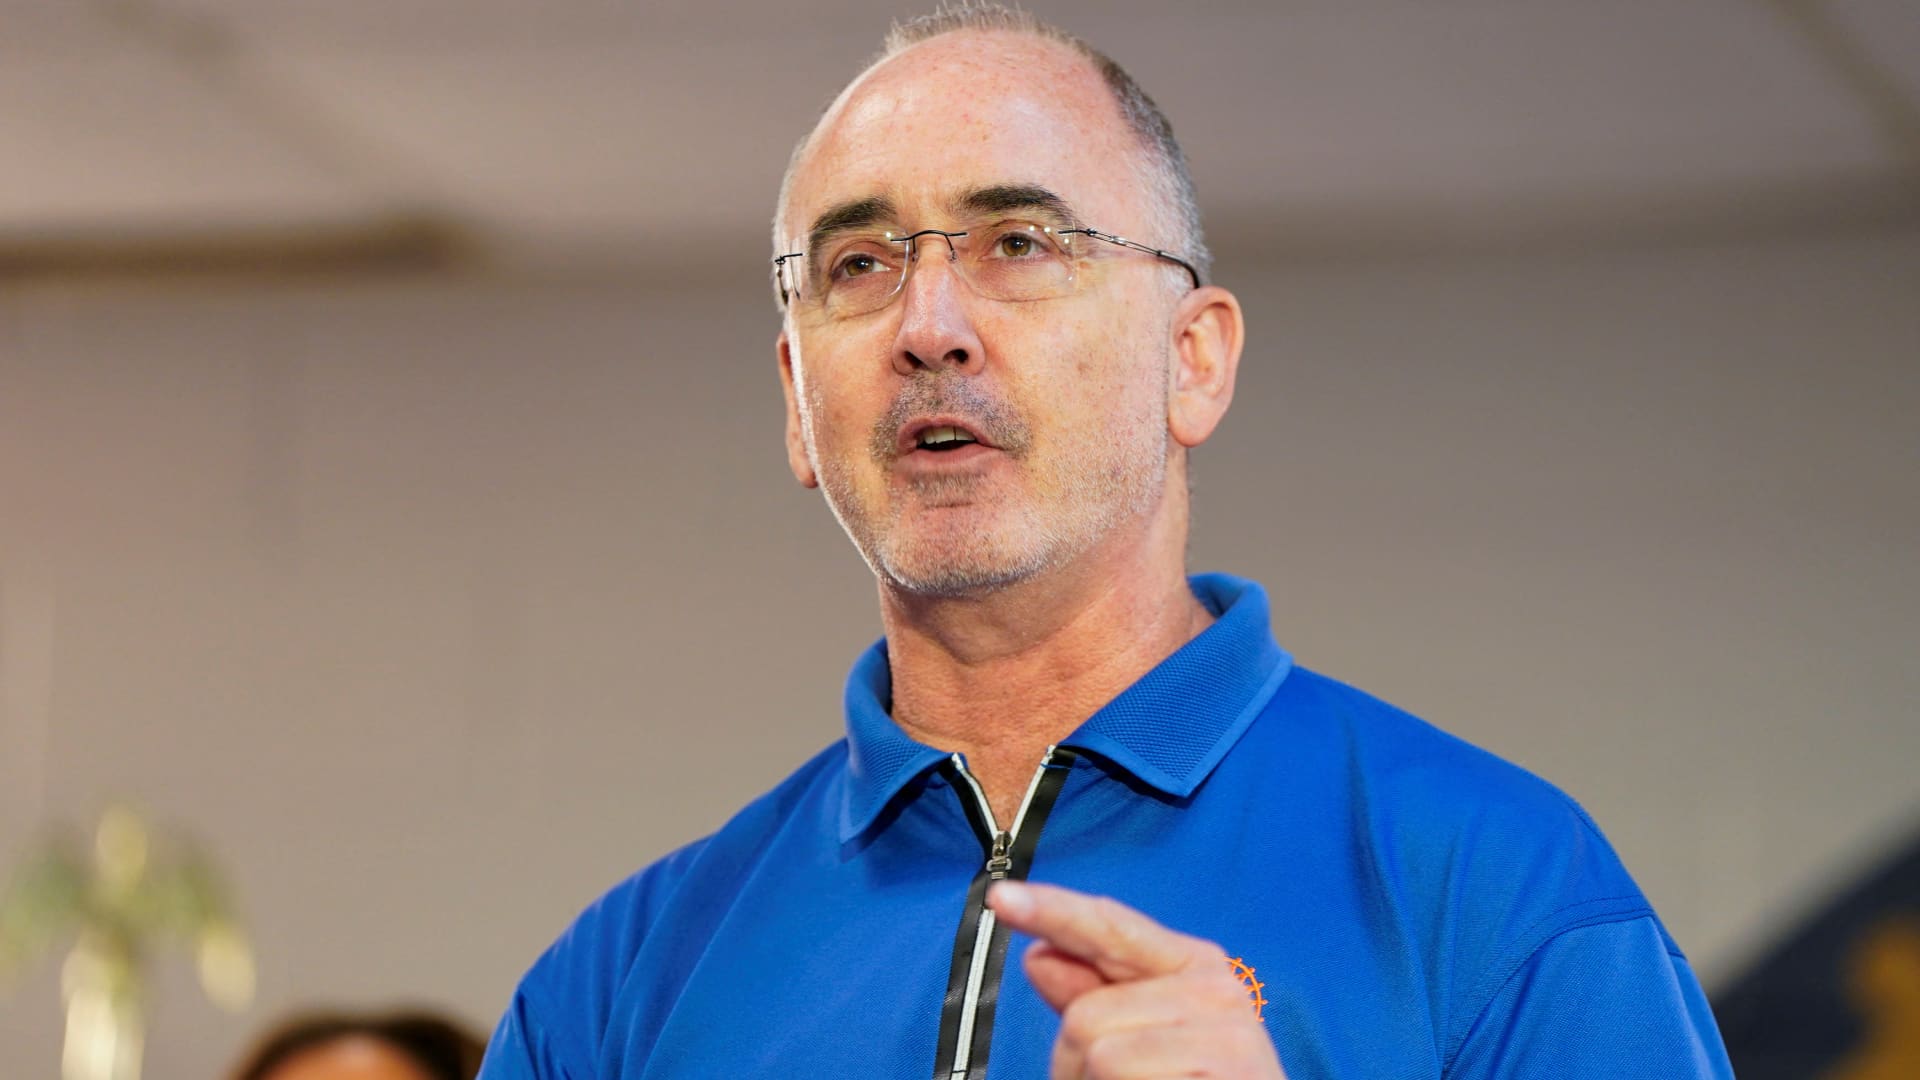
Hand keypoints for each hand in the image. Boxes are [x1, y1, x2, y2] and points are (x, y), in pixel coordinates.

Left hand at [987, 880, 1287, 1078]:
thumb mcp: (1142, 1039)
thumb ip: (1093, 997)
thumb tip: (1041, 955)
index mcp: (1194, 968)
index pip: (1110, 927)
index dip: (1052, 910)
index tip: (1001, 898)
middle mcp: (1215, 990)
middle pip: (1084, 1014)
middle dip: (1078, 1067)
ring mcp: (1225, 1033)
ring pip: (1098, 1053)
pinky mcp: (1227, 1068)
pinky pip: (1119, 1072)